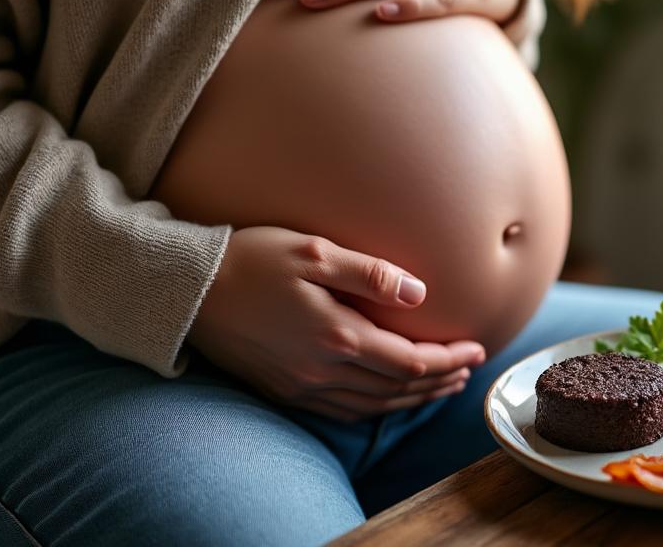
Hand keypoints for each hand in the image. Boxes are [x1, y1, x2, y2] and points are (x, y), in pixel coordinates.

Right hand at [189, 226, 485, 421]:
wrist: (187, 290)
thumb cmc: (253, 258)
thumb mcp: (316, 252)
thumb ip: (371, 274)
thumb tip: (420, 293)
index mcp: (338, 337)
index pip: (411, 361)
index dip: (448, 358)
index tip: (476, 348)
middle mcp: (323, 371)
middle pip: (397, 389)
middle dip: (438, 381)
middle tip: (466, 369)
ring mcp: (301, 385)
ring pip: (372, 405)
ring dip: (411, 398)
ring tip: (439, 385)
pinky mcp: (283, 390)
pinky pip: (342, 411)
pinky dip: (375, 406)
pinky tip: (387, 396)